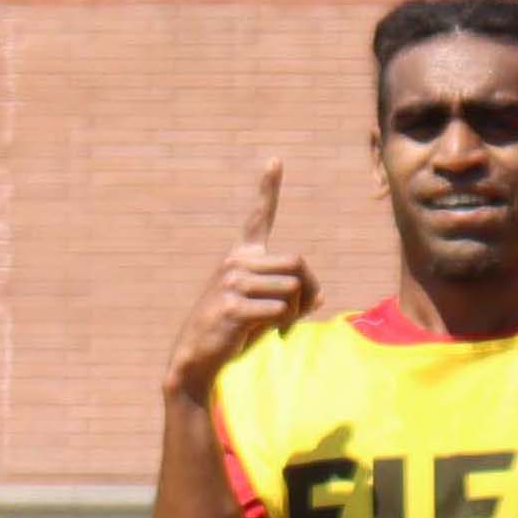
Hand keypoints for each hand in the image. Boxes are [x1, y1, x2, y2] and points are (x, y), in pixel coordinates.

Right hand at [167, 161, 315, 404]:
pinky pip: (280, 308)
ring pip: (293, 286)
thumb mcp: (264, 310)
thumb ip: (291, 298)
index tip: (275, 160)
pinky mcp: (232, 305)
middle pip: (297, 262)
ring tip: (279, 326)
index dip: (267, 188)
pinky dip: (282, 325)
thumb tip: (320, 297)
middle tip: (300, 314)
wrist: (198, 358)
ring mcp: (233, 282)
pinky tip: (268, 334)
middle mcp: (236, 262)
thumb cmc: (233, 333)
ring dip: (296, 311)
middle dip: (309, 290)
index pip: (258, 217)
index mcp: (241, 257)